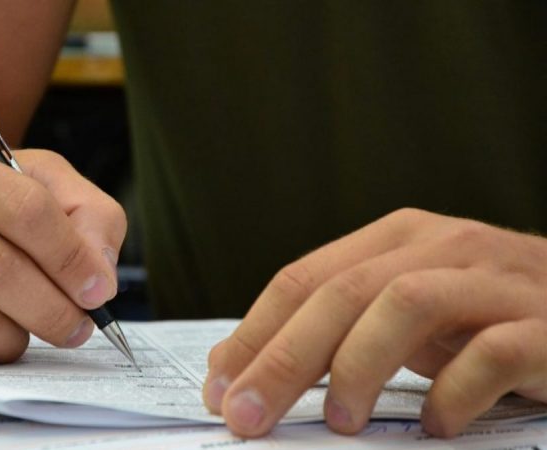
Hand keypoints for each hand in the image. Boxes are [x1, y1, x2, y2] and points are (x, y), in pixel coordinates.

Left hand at [203, 208, 546, 437]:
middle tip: (247, 416)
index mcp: (393, 240)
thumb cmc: (482, 313)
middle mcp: (438, 246)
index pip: (302, 280)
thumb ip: (334, 329)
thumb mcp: (401, 313)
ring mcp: (491, 279)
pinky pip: (493, 352)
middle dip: (282, 358)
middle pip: (340, 294)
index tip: (218, 388)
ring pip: (405, 304)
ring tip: (339, 422)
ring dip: (359, 365)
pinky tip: (437, 425)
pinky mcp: (544, 323)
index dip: (253, 334)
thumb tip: (243, 368)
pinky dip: (455, 392)